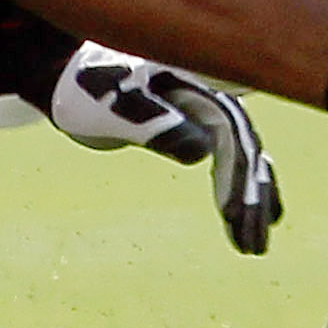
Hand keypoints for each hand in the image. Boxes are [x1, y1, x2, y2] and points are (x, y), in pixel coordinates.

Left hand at [48, 43, 282, 254]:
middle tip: (253, 248)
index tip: (232, 218)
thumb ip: (157, 125)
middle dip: (252, 201)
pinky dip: (242, 188)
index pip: (232, 139)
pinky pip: (232, 160)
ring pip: (245, 160)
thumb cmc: (89, 89)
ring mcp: (208, 115)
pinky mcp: (198, 128)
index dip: (236, 178)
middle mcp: (213, 101)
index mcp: (200, 92)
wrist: (72, 79)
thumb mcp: (117, 107)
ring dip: (252, 202)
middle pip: (247, 154)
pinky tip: (246, 214)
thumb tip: (204, 153)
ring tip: (254, 246)